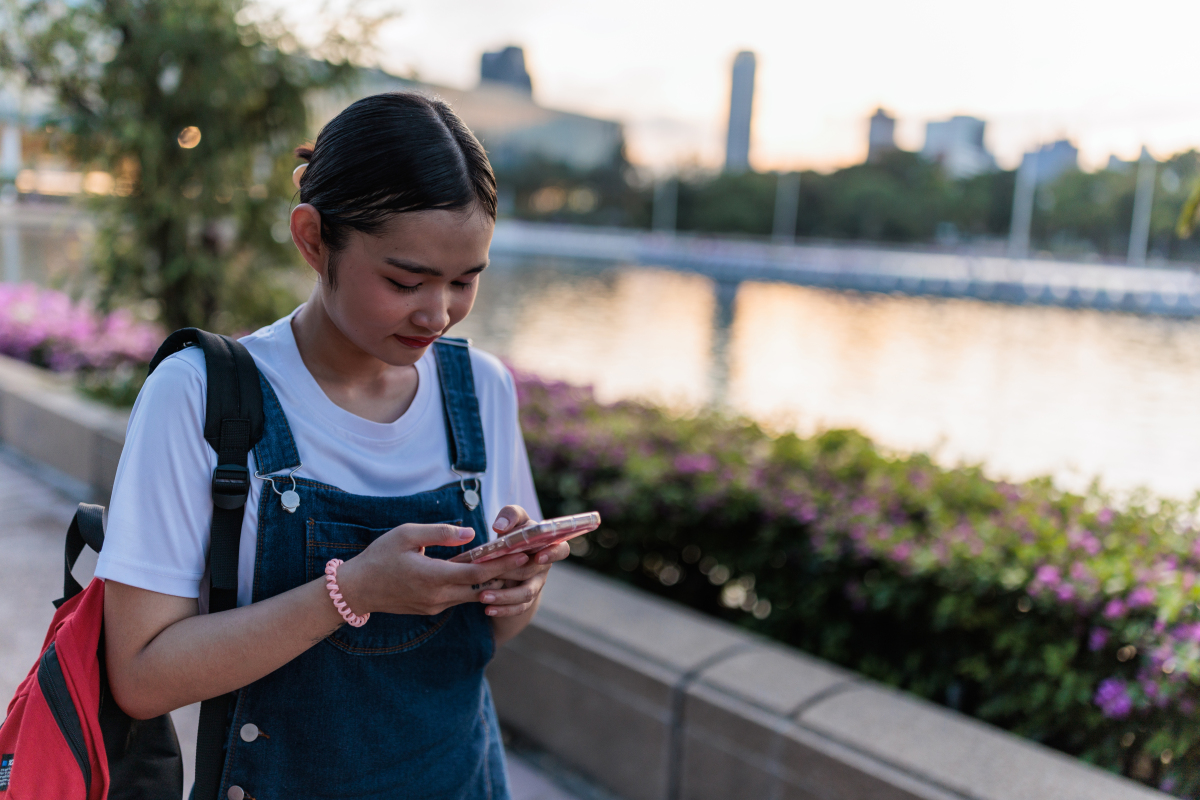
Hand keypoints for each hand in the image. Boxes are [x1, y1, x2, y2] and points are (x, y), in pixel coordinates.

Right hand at [336, 522, 530, 616]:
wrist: (356, 590)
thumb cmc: (379, 557)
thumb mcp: (406, 534)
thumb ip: (441, 533)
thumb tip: (472, 534)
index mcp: (433, 577)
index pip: (478, 573)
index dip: (502, 564)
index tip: (523, 553)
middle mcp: (438, 596)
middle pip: (482, 587)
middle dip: (506, 574)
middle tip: (528, 559)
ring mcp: (436, 606)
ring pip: (473, 595)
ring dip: (492, 582)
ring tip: (513, 565)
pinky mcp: (432, 608)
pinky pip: (460, 598)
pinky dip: (475, 587)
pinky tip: (486, 574)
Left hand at [477, 506, 571, 617]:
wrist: (508, 560)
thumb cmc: (513, 535)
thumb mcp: (513, 520)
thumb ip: (510, 515)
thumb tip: (500, 526)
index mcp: (546, 545)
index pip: (561, 549)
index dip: (553, 554)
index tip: (538, 556)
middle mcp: (543, 566)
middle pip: (534, 572)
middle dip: (512, 572)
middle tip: (491, 572)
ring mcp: (535, 584)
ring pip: (526, 594)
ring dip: (504, 596)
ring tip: (483, 596)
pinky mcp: (525, 600)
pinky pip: (518, 608)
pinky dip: (503, 609)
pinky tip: (487, 609)